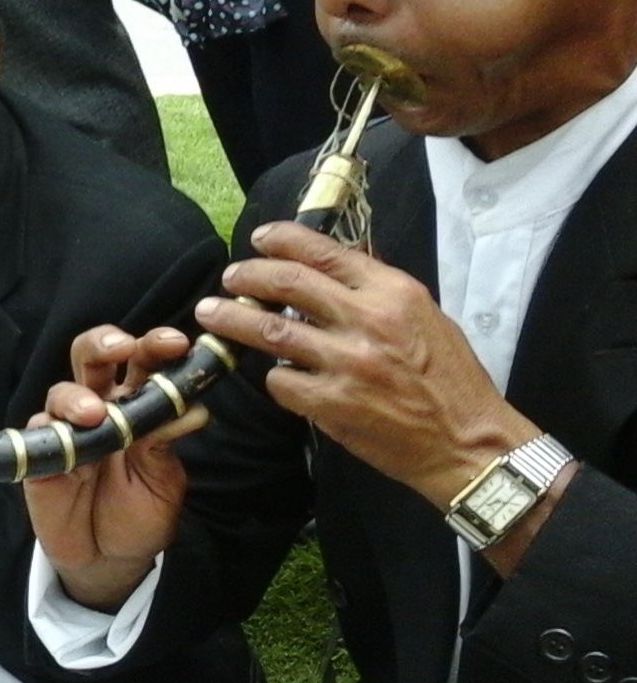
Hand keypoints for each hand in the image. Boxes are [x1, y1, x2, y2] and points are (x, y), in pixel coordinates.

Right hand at [25, 325, 207, 610]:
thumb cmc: (140, 514)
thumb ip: (169, 443)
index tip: (176, 344)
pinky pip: (38, 430)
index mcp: (136, 404)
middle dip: (106, 343)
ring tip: (95, 414)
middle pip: (93, 357)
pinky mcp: (42, 454)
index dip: (156, 346)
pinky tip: (66, 438)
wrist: (110, 561)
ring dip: (77, 395)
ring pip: (62, 389)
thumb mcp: (164, 481)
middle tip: (123, 348)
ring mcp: (67, 428)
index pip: (143, 362)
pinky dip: (51, 427)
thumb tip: (194, 409)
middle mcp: (100, 406)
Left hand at [204, 222, 539, 512]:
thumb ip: (378, 293)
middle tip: (229, 278)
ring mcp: (347, 363)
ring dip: (233, 319)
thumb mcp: (427, 317)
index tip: (259, 239)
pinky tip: (280, 378)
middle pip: (287, 282)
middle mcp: (368, 320)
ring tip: (211, 314)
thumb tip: (334, 267)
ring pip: (270, 330)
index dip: (283, 241)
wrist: (470, 443)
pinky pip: (282, 381)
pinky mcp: (333, 404)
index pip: (325, 252)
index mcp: (394, 293)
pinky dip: (275, 377)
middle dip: (248, 275)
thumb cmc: (452, 381)